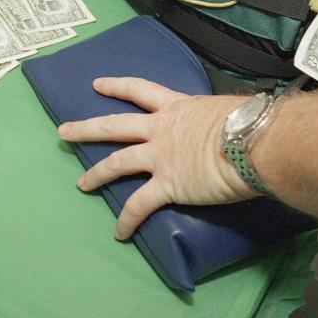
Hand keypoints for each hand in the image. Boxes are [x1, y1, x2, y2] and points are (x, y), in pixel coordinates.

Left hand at [57, 77, 253, 239]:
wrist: (254, 142)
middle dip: (85, 128)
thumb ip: (215, 116)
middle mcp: (161, 129)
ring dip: (95, 174)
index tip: (97, 84)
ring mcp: (160, 156)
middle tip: (63, 131)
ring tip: (81, 184)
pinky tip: (119, 233)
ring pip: (116, 162)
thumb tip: (228, 122)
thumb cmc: (250, 123)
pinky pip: (140, 204)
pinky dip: (127, 220)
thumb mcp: (225, 109)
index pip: (139, 90)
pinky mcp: (167, 185)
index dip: (116, 86)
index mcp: (176, 107)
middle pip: (113, 125)